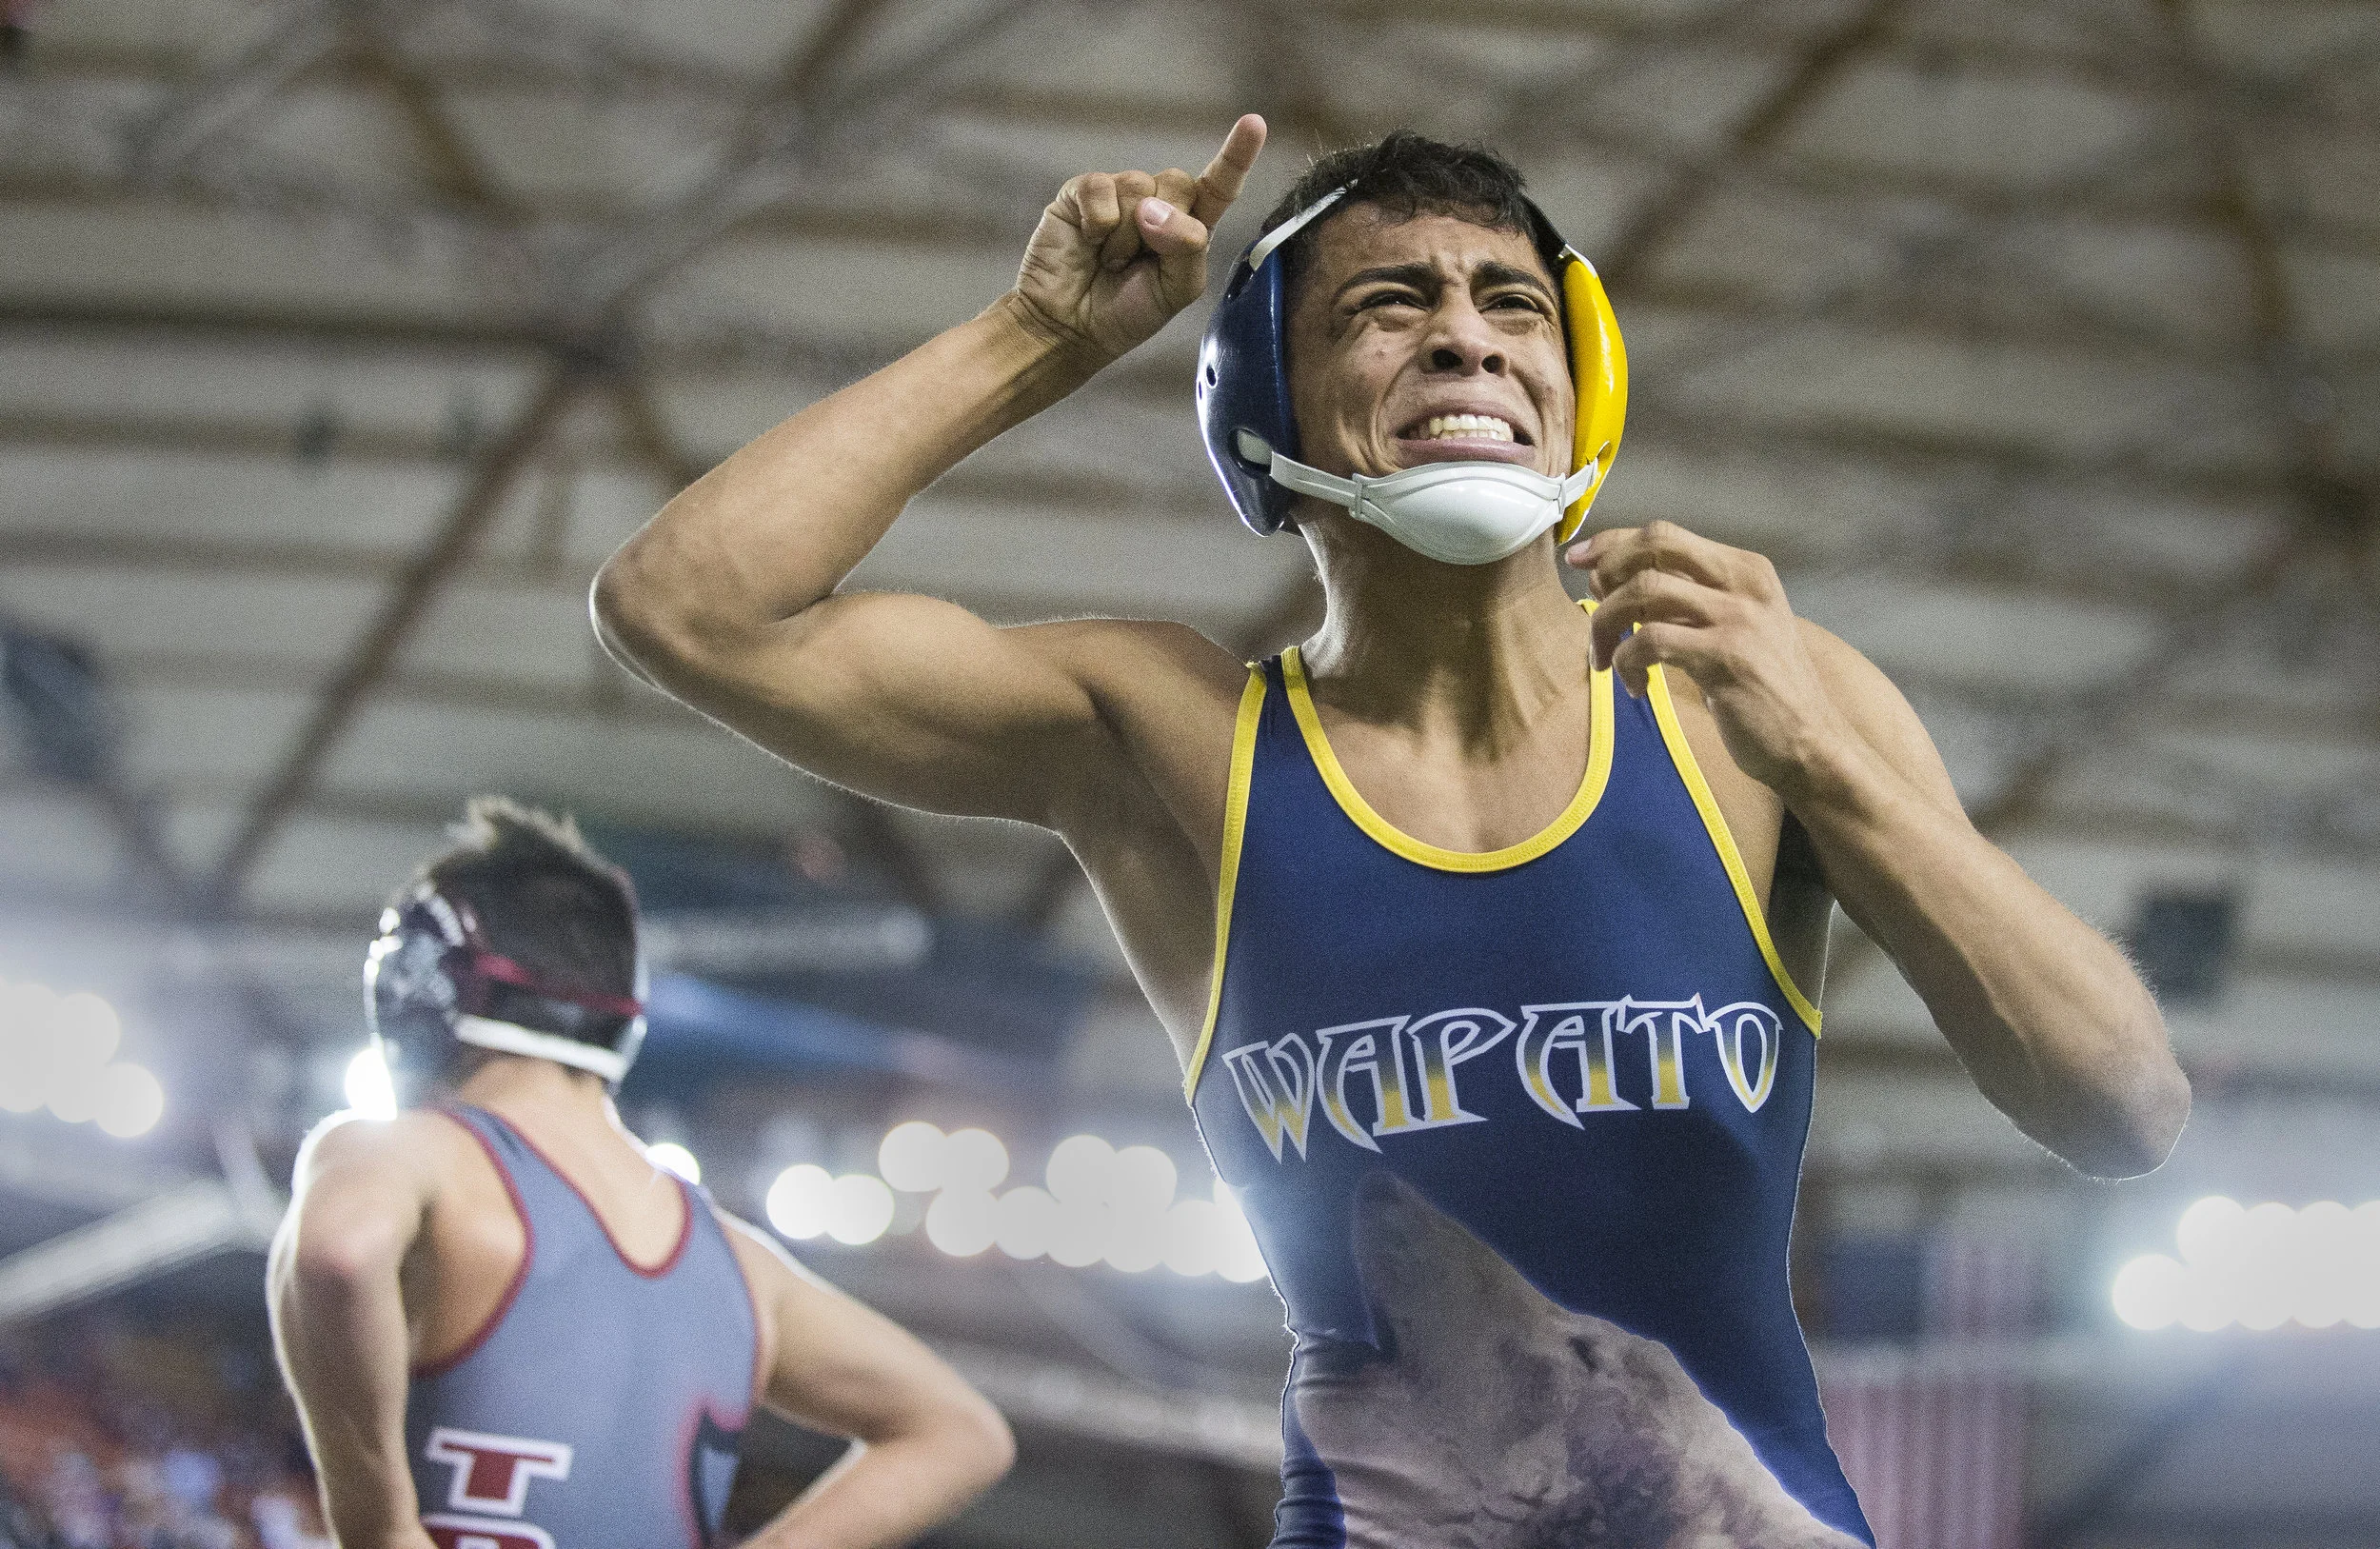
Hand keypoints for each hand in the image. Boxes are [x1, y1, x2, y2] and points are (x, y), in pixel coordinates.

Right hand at [1010, 114, 1265, 363]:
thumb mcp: (1176, 290)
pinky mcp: (1083, 191)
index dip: (1237, 156)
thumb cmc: (1127, 312)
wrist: (1070, 326)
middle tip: (1139, 261)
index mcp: (1190, 226)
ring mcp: (1120, 193)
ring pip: (1138, 186)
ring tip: (1110, 260)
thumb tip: (1152, 208)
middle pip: (1178, 183)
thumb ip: (1186, 249)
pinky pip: (1100, 188)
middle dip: (1163, 226)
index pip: (1219, 186)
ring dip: (1125, 236)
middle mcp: (1158, 202)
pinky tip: (1089, 241)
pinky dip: (1098, 223)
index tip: (1254, 123)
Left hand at [1570, 521, 1852, 799]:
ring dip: (1607, 623)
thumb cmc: (1760, 690)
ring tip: (1604, 658)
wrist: (1809, 743)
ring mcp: (1739, 618)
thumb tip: (1607, 575)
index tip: (1580, 561)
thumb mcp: (1729, 629)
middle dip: (1607, 567)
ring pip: (1643, 590)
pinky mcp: (1726, 656)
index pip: (1666, 534)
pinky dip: (1627, 661)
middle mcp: (1745, 584)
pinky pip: (1649, 641)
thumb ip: (1682, 600)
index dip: (1614, 542)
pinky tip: (1637, 686)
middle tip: (1588, 604)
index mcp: (1746, 569)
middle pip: (1655, 543)